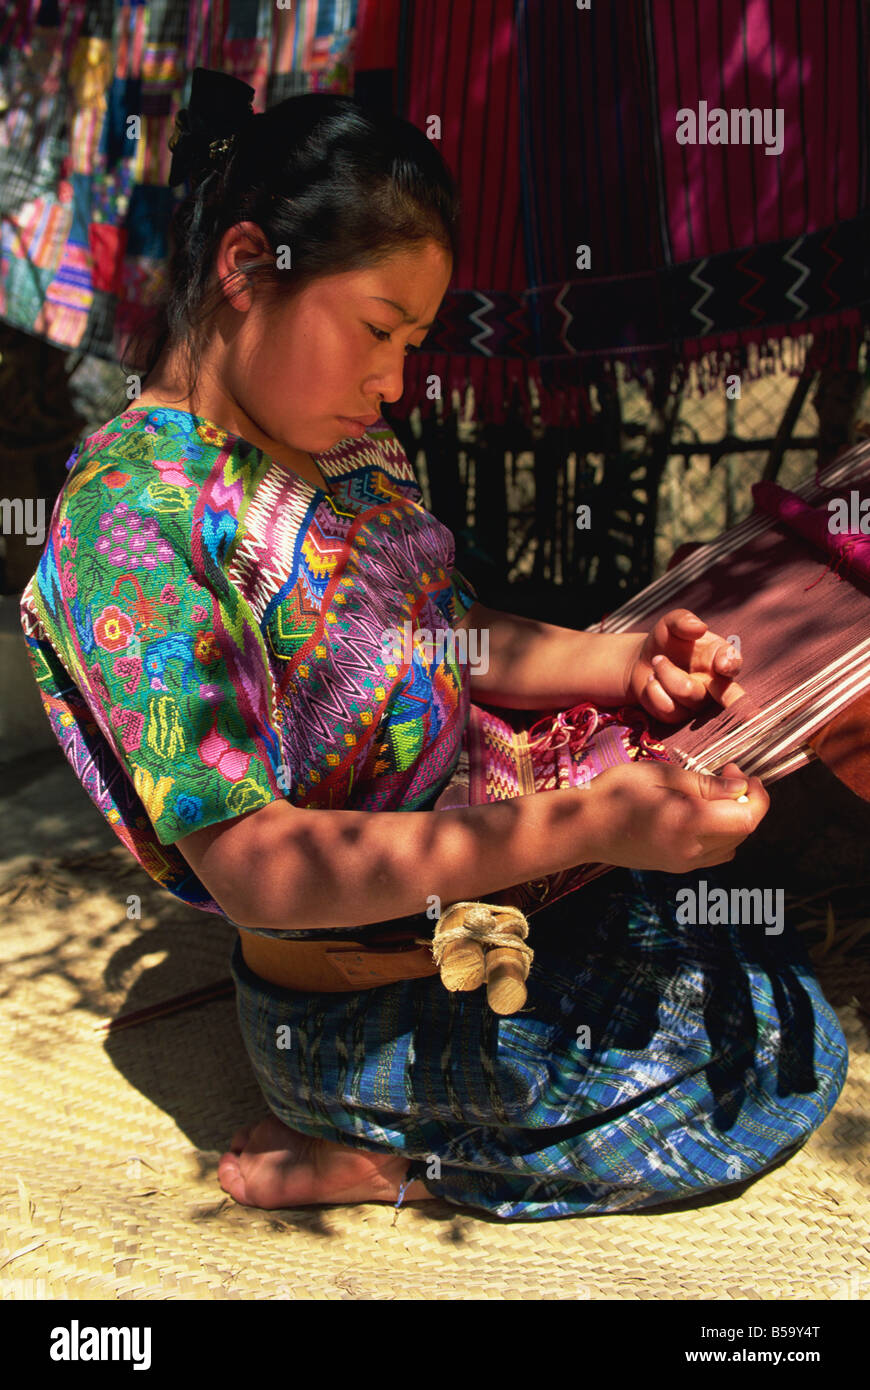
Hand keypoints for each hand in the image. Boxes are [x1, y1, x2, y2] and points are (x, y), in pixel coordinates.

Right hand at [584, 760, 767, 872]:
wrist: (584, 827)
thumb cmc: (618, 792)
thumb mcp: (662, 775)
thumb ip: (704, 785)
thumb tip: (739, 788)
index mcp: (692, 823)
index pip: (749, 818)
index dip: (757, 796)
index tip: (744, 774)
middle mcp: (693, 850)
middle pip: (743, 832)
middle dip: (747, 803)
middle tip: (727, 775)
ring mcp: (684, 863)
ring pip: (731, 846)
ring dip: (734, 821)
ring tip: (715, 796)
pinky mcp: (675, 867)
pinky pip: (713, 854)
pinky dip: (719, 835)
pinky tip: (700, 814)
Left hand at [623, 608, 744, 723]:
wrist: (642, 662)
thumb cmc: (665, 641)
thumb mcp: (670, 624)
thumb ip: (683, 620)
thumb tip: (699, 627)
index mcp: (719, 657)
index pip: (733, 663)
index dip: (730, 664)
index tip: (722, 664)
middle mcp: (714, 683)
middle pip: (731, 697)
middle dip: (739, 704)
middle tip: (750, 716)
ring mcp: (698, 703)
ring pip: (686, 692)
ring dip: (664, 673)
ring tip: (657, 662)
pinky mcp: (679, 716)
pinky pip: (667, 706)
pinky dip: (653, 689)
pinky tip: (652, 681)